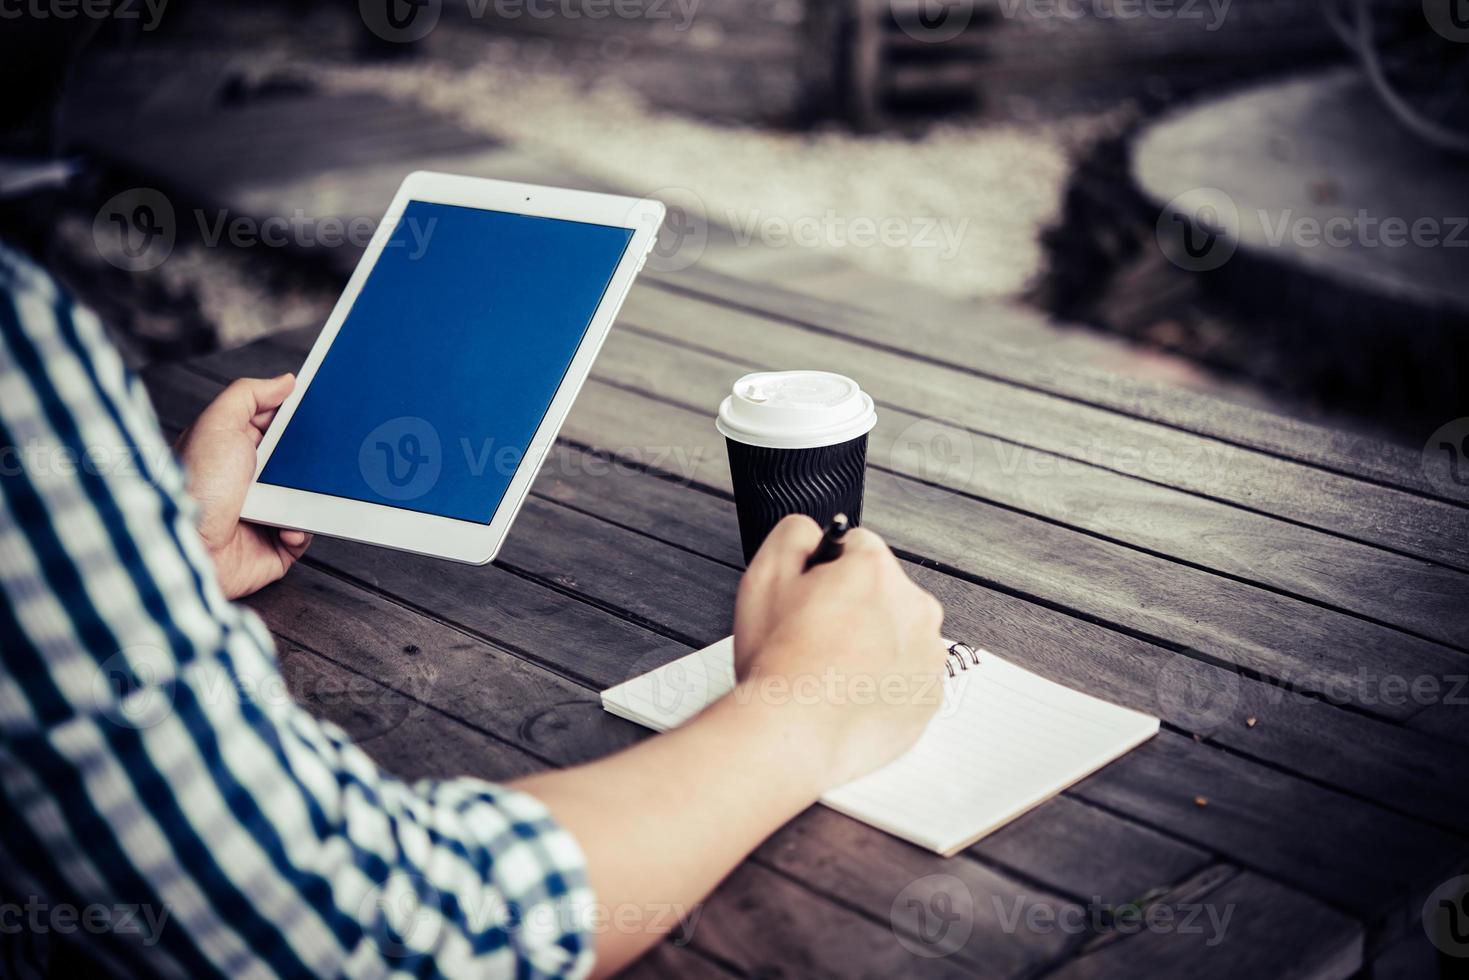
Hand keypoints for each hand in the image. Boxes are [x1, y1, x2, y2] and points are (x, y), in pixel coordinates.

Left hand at [175, 375, 310, 598]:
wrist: (190, 549)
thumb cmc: (194, 488)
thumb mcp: (217, 423)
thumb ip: (249, 394)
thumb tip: (285, 381)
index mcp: (233, 450)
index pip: (274, 425)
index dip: (295, 416)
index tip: (319, 408)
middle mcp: (249, 482)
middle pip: (296, 460)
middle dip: (312, 456)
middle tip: (319, 453)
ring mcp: (263, 514)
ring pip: (306, 496)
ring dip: (309, 495)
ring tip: (296, 494)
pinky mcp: (276, 546)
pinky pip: (306, 532)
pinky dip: (303, 528)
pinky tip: (286, 525)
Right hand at [731, 515, 946, 791]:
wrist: (788, 736)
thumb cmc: (777, 662)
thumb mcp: (764, 573)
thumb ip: (795, 532)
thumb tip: (815, 533)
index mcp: (877, 570)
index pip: (855, 547)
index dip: (822, 572)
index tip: (808, 599)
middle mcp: (915, 607)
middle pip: (882, 590)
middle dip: (854, 607)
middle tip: (813, 639)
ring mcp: (927, 657)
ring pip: (898, 634)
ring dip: (871, 644)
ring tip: (830, 672)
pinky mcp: (928, 700)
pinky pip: (907, 678)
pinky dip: (884, 684)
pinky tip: (848, 696)